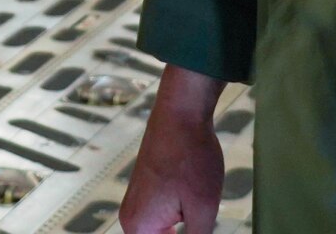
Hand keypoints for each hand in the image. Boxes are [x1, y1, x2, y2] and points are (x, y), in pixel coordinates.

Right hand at [120, 66, 227, 233]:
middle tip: (200, 218)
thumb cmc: (191, 155)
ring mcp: (138, 205)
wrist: (181, 112)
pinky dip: (180, 223)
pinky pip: (162, 221)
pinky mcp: (147, 194)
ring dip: (184, 233)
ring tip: (199, 208)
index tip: (196, 228)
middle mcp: (132, 220)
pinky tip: (196, 209)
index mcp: (140, 228)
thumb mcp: (203, 210)